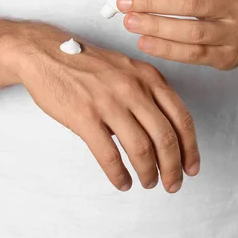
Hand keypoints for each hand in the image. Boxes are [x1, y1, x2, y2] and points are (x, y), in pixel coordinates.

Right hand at [1, 24, 199, 192]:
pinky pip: (109, 154)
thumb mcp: (127, 69)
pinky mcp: (84, 116)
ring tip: (148, 183)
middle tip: (172, 184)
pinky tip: (122, 182)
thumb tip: (161, 133)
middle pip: (165, 137)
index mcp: (148, 77)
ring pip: (141, 148)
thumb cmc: (86, 64)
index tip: (190, 166)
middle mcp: (133, 88)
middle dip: (172, 167)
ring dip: (148, 173)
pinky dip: (119, 174)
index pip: (181, 117)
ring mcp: (109, 102)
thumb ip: (147, 94)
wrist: (46, 53)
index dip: (190, 148)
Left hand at [117, 0, 237, 69]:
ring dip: (156, 27)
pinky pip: (193, 54)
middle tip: (124, 3)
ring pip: (192, 32)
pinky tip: (144, 42)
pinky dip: (166, 49)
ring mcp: (236, 32)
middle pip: (190, 3)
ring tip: (130, 22)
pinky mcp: (228, 56)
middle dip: (152, 2)